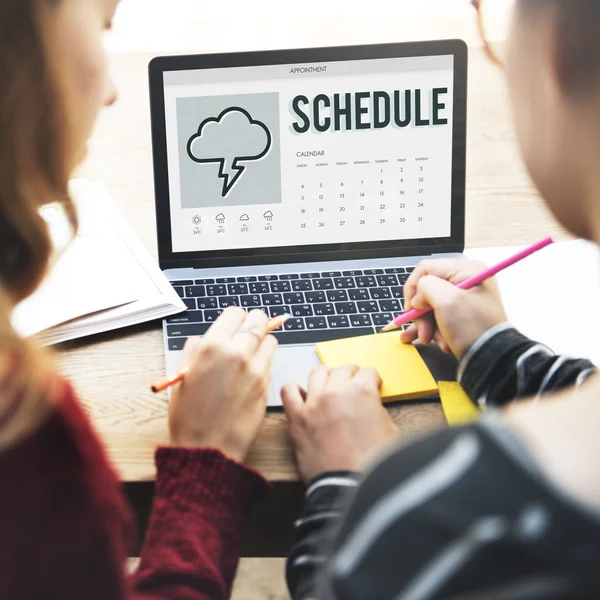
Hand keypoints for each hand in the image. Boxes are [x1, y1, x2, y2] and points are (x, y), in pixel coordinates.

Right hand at [169, 307, 277, 461]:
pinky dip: (265, 360)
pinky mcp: (267, 384)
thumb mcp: (181, 377)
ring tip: (250, 352)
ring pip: (270, 339)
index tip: (233, 324)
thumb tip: (202, 340)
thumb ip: (193, 351)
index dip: (234, 318)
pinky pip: (271, 361)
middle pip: (258, 321)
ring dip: (262, 341)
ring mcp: (256, 369)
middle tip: (247, 331)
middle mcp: (237, 353)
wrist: (208, 449)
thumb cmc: (189, 417)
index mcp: (212, 347)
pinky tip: (252, 371)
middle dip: (253, 323)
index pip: (235, 313)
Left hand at [282, 365, 398, 482]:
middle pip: (343, 369)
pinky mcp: (297, 418)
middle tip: (353, 384)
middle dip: (351, 374)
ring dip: (326, 376)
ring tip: (329, 385)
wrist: (350, 488)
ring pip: (317, 373)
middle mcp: (336, 392)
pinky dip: (295, 390)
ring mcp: (314, 403)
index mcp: (362, 392)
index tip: (371, 384)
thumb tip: (370, 406)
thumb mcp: (391, 431)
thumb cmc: (372, 465)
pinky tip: (303, 396)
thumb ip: (378, 411)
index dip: (372, 379)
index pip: (368, 372)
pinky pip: (288, 391)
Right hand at [400, 259, 507, 358]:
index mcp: (466, 270)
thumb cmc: (473, 328)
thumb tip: (418, 297)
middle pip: (427, 289)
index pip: (425, 269)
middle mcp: (466, 280)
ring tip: (430, 340)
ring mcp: (464, 298)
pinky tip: (430, 340)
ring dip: (427, 324)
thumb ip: (425, 287)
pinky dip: (432, 329)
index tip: (410, 310)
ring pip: (431, 306)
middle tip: (423, 331)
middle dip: (421, 313)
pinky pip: (439, 316)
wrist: (492, 359)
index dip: (413, 289)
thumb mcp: (446, 301)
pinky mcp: (462, 314)